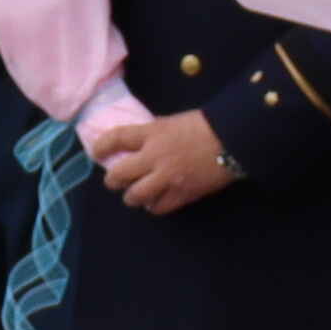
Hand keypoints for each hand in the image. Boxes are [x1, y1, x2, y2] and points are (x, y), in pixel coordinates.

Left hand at [95, 109, 238, 213]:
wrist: (234, 139)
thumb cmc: (207, 124)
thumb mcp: (173, 122)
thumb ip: (154, 134)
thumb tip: (141, 146)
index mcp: (152, 133)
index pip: (116, 139)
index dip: (101, 147)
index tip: (97, 153)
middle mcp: (154, 156)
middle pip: (119, 174)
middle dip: (113, 180)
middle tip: (115, 181)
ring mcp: (167, 178)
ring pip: (135, 196)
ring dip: (132, 196)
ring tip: (136, 195)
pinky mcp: (182, 194)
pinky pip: (158, 207)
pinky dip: (154, 205)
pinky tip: (156, 201)